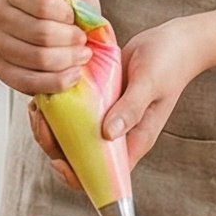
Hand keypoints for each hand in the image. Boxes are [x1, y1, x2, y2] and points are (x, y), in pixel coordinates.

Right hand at [0, 0, 97, 97]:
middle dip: (72, 40)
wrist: (48, 22)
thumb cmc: (62, 1)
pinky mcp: (1, 70)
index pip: (44, 6)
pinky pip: (29, 82)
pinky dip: (57, 81)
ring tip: (80, 54)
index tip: (74, 16)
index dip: (68, 15)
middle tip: (82, 39)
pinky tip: (72, 73)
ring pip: (38, 59)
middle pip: (41, 34)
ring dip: (69, 60)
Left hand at [23, 16, 209, 186]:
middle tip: (40, 120)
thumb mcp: (151, 83)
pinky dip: (56, 105)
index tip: (59, 160)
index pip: (103, 176)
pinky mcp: (99, 98)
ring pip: (71, 134)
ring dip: (50, 125)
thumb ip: (132, 108)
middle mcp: (117, 133)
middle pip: (78, 156)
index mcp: (133, 141)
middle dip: (53, 145)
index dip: (77, 176)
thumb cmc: (170, 62)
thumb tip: (108, 133)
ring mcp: (106, 116)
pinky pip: (73, 110)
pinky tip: (46, 91)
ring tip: (38, 106)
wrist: (177, 40)